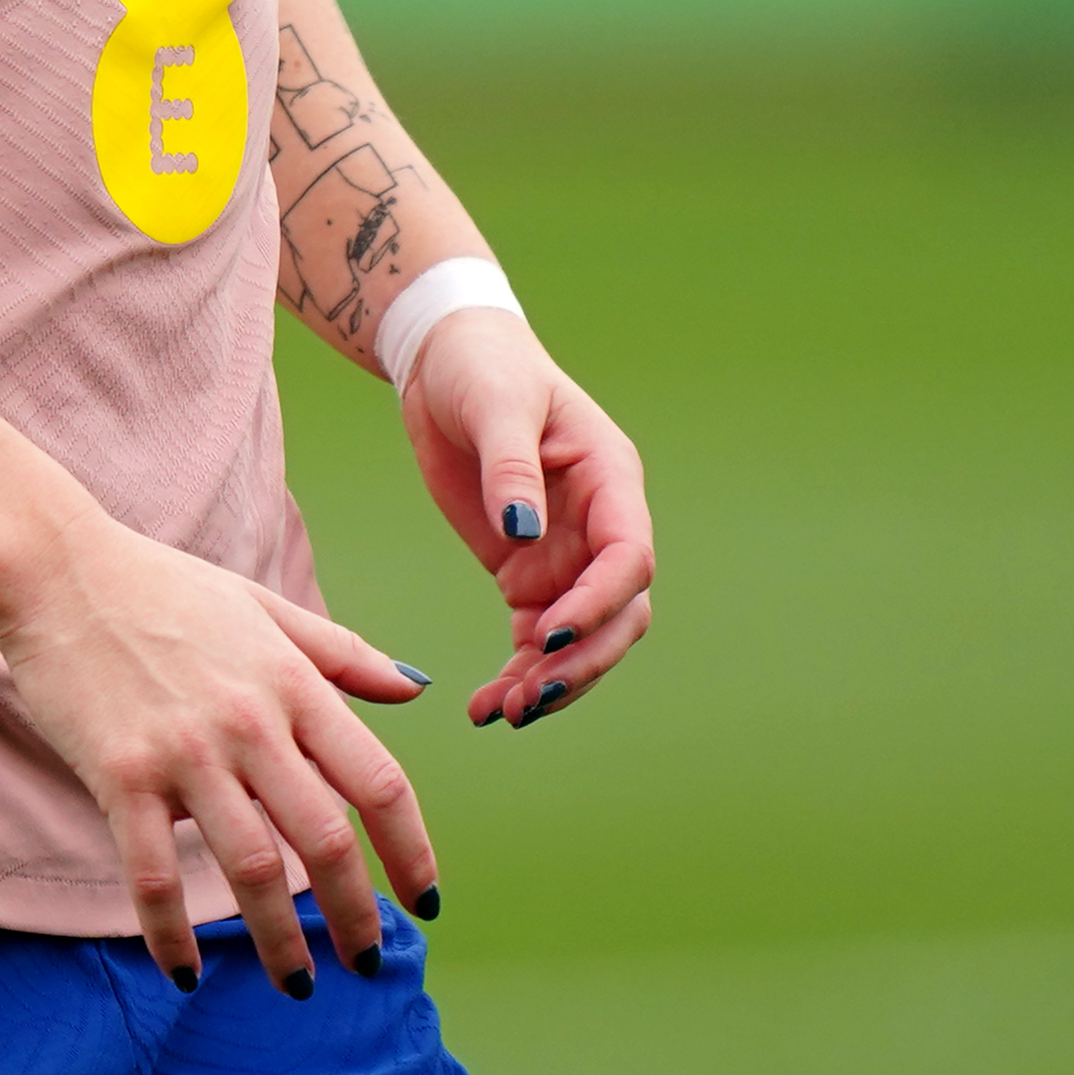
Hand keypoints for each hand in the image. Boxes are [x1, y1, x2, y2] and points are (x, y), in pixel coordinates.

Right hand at [0, 518, 437, 992]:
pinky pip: (152, 876)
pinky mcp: (120, 776)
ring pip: (251, 869)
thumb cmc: (162, 586)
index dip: (412, 851)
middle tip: (367, 963)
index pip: (377, 782)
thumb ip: (343, 653)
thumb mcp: (264, 607)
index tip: (424, 901)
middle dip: (355, 916)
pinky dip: (172, 934)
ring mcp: (183, 753)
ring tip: (296, 983)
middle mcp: (249, 723)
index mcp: (292, 683)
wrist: (55, 571)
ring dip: (279, 941)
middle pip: (325, 841)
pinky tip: (185, 974)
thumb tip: (415, 689)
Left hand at [398, 311, 650, 728]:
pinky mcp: (526, 573)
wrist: (444, 361)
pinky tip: (487, 705)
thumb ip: (511, 468)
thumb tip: (522, 534)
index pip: (629, 556)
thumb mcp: (497, 404)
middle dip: (583, 660)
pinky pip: (537, 638)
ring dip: (553, 680)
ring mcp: (566, 555)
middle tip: (531, 698)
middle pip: (619, 614)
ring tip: (502, 713)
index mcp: (610, 480)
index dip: (601, 600)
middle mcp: (599, 525)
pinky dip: (520, 673)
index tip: (551, 630)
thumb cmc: (483, 366)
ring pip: (583, 638)